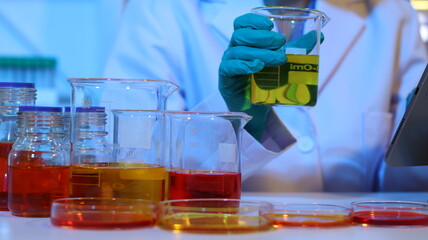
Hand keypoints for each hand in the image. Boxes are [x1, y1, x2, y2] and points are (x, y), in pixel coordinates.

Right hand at [219, 13, 321, 139]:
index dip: (253, 21)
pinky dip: (243, 65)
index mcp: (246, 43)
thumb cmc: (267, 84)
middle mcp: (234, 51)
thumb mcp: (284, 64)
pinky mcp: (225, 80)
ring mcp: (228, 65)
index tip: (270, 25)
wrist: (258, 110)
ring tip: (277, 59)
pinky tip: (256, 67)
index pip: (242, 24)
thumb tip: (319, 36)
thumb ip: (298, 50)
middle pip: (240, 35)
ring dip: (258, 52)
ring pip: (237, 51)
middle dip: (262, 37)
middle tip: (281, 43)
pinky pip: (228, 67)